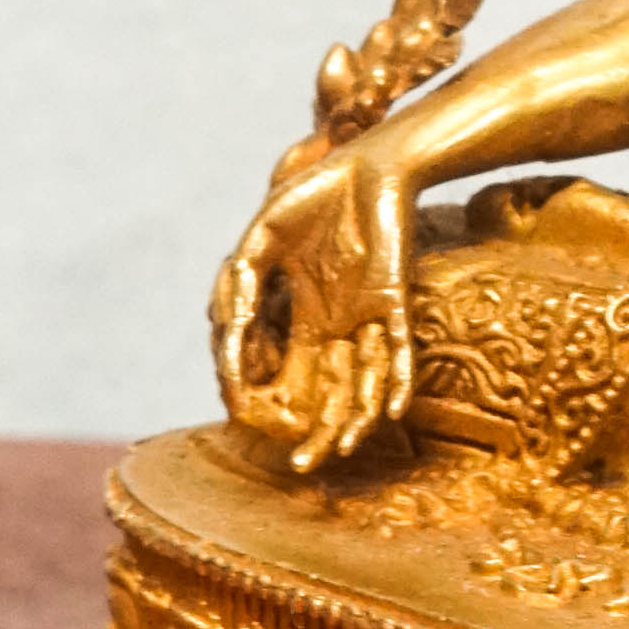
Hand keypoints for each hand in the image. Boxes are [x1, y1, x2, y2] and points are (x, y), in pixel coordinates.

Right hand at [208, 139, 415, 473]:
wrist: (366, 163)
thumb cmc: (313, 198)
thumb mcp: (260, 242)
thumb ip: (239, 286)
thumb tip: (226, 332)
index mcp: (305, 315)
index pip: (283, 371)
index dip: (261, 394)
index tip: (241, 414)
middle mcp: (338, 324)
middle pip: (329, 393)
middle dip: (316, 432)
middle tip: (299, 465)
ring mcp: (367, 314)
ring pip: (366, 380)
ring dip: (355, 417)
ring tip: (341, 450)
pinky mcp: (395, 298)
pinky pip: (402, 348)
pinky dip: (398, 379)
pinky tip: (390, 411)